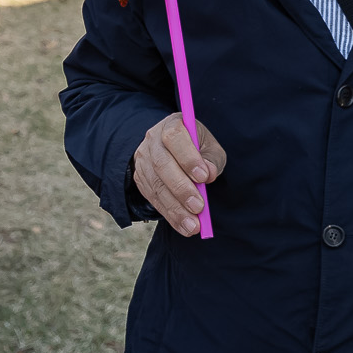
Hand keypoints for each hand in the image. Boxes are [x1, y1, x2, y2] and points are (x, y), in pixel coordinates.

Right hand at [132, 113, 224, 235]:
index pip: (175, 138)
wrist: (171, 148)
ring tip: (193, 226)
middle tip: (199, 207)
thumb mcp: (210, 146)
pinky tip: (184, 227)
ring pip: (156, 185)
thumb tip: (209, 173)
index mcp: (171, 125)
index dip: (188, 158)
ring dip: (175, 208)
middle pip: (162, 164)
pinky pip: (153, 199)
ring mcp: (143, 160)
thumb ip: (212, 158)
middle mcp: (152, 140)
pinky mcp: (140, 179)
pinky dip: (170, 215)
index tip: (204, 177)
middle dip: (182, 188)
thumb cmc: (197, 147)